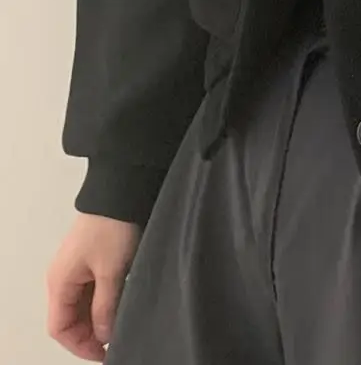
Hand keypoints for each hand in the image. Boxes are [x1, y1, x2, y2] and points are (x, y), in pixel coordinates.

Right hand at [46, 213, 140, 360]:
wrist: (122, 190)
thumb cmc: (113, 226)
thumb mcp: (112, 270)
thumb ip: (105, 306)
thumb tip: (103, 335)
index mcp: (60, 282)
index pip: (60, 328)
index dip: (81, 345)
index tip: (105, 353)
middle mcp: (64, 276)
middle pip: (70, 318)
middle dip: (90, 334)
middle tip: (115, 342)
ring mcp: (78, 267)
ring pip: (82, 305)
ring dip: (98, 318)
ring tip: (121, 325)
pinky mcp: (92, 257)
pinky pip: (92, 289)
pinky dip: (104, 301)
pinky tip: (121, 304)